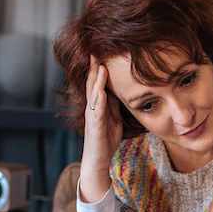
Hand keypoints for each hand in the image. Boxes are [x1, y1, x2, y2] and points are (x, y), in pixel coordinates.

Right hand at [79, 56, 123, 202]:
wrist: (98, 161)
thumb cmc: (106, 141)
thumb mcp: (115, 119)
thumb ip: (115, 106)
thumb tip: (120, 92)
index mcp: (98, 105)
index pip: (98, 83)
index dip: (100, 68)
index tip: (103, 52)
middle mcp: (92, 108)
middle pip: (93, 84)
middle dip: (94, 67)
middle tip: (96, 50)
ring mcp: (92, 117)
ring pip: (93, 94)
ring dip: (96, 80)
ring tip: (99, 65)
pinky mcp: (94, 127)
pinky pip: (96, 111)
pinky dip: (99, 100)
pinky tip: (102, 91)